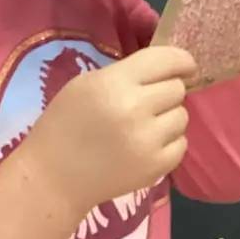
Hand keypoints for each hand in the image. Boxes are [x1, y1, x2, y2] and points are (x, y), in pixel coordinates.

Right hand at [20, 45, 196, 215]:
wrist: (53, 178)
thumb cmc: (65, 124)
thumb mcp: (87, 84)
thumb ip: (127, 73)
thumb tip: (169, 70)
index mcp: (115, 83)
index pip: (166, 60)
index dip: (181, 61)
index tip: (186, 66)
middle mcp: (135, 109)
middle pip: (177, 89)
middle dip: (165, 92)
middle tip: (145, 103)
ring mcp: (148, 141)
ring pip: (182, 116)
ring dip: (168, 118)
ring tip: (143, 126)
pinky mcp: (156, 167)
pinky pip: (182, 144)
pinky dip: (169, 143)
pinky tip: (145, 146)